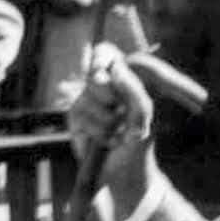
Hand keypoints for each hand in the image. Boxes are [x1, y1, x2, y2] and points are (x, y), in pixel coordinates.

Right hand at [68, 45, 158, 216]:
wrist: (127, 168)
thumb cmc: (139, 135)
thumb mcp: (145, 111)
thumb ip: (134, 89)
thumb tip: (116, 70)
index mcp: (119, 76)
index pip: (104, 53)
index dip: (101, 56)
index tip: (103, 67)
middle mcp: (99, 85)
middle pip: (96, 76)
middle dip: (113, 96)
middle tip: (122, 112)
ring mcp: (84, 100)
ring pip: (89, 100)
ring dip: (109, 121)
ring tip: (119, 132)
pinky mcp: (74, 119)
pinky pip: (84, 119)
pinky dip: (100, 132)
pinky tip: (108, 140)